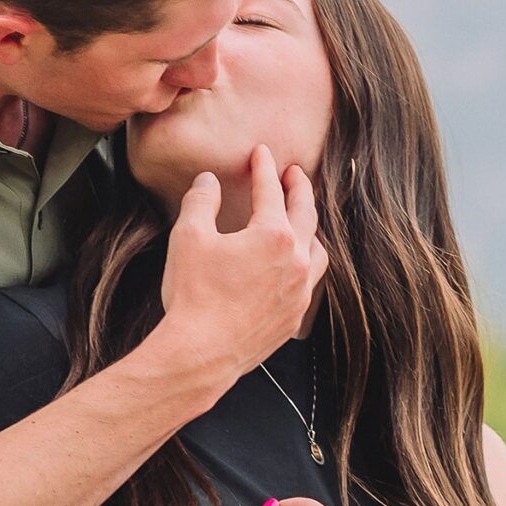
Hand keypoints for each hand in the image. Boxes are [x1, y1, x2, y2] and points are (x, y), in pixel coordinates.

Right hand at [153, 145, 326, 399]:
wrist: (201, 353)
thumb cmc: (194, 295)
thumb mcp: (188, 237)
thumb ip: (201, 201)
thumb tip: (208, 181)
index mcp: (273, 235)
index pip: (271, 191)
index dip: (264, 168)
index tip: (261, 153)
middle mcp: (296, 261)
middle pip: (305, 214)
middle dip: (298, 188)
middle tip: (294, 173)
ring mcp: (299, 292)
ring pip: (317, 251)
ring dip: (309, 229)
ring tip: (300, 220)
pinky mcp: (293, 317)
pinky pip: (309, 283)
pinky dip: (305, 265)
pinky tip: (293, 267)